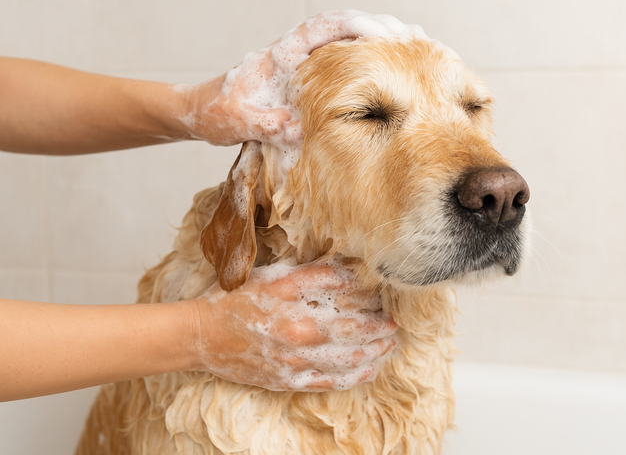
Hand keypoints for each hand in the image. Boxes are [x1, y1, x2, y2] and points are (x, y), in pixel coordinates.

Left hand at [176, 10, 425, 146]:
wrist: (198, 111)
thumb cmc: (212, 112)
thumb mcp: (234, 121)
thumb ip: (262, 123)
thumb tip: (298, 129)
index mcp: (280, 55)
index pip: (323, 28)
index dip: (356, 26)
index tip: (386, 36)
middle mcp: (295, 53)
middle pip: (344, 26)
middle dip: (381, 28)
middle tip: (415, 40)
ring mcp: (302, 65)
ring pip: (347, 42)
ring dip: (380, 41)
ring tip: (415, 49)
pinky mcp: (305, 80)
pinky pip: (343, 64)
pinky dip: (368, 62)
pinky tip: (389, 74)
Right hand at [191, 260, 397, 390]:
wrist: (202, 336)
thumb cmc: (236, 301)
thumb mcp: (273, 277)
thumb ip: (311, 274)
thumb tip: (346, 270)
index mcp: (297, 308)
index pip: (347, 304)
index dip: (371, 304)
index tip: (386, 301)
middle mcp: (300, 337)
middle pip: (353, 335)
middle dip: (380, 331)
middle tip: (395, 325)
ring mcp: (294, 363)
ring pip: (346, 362)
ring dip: (374, 354)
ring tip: (389, 347)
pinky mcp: (288, 381)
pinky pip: (329, 383)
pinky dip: (353, 377)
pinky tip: (368, 371)